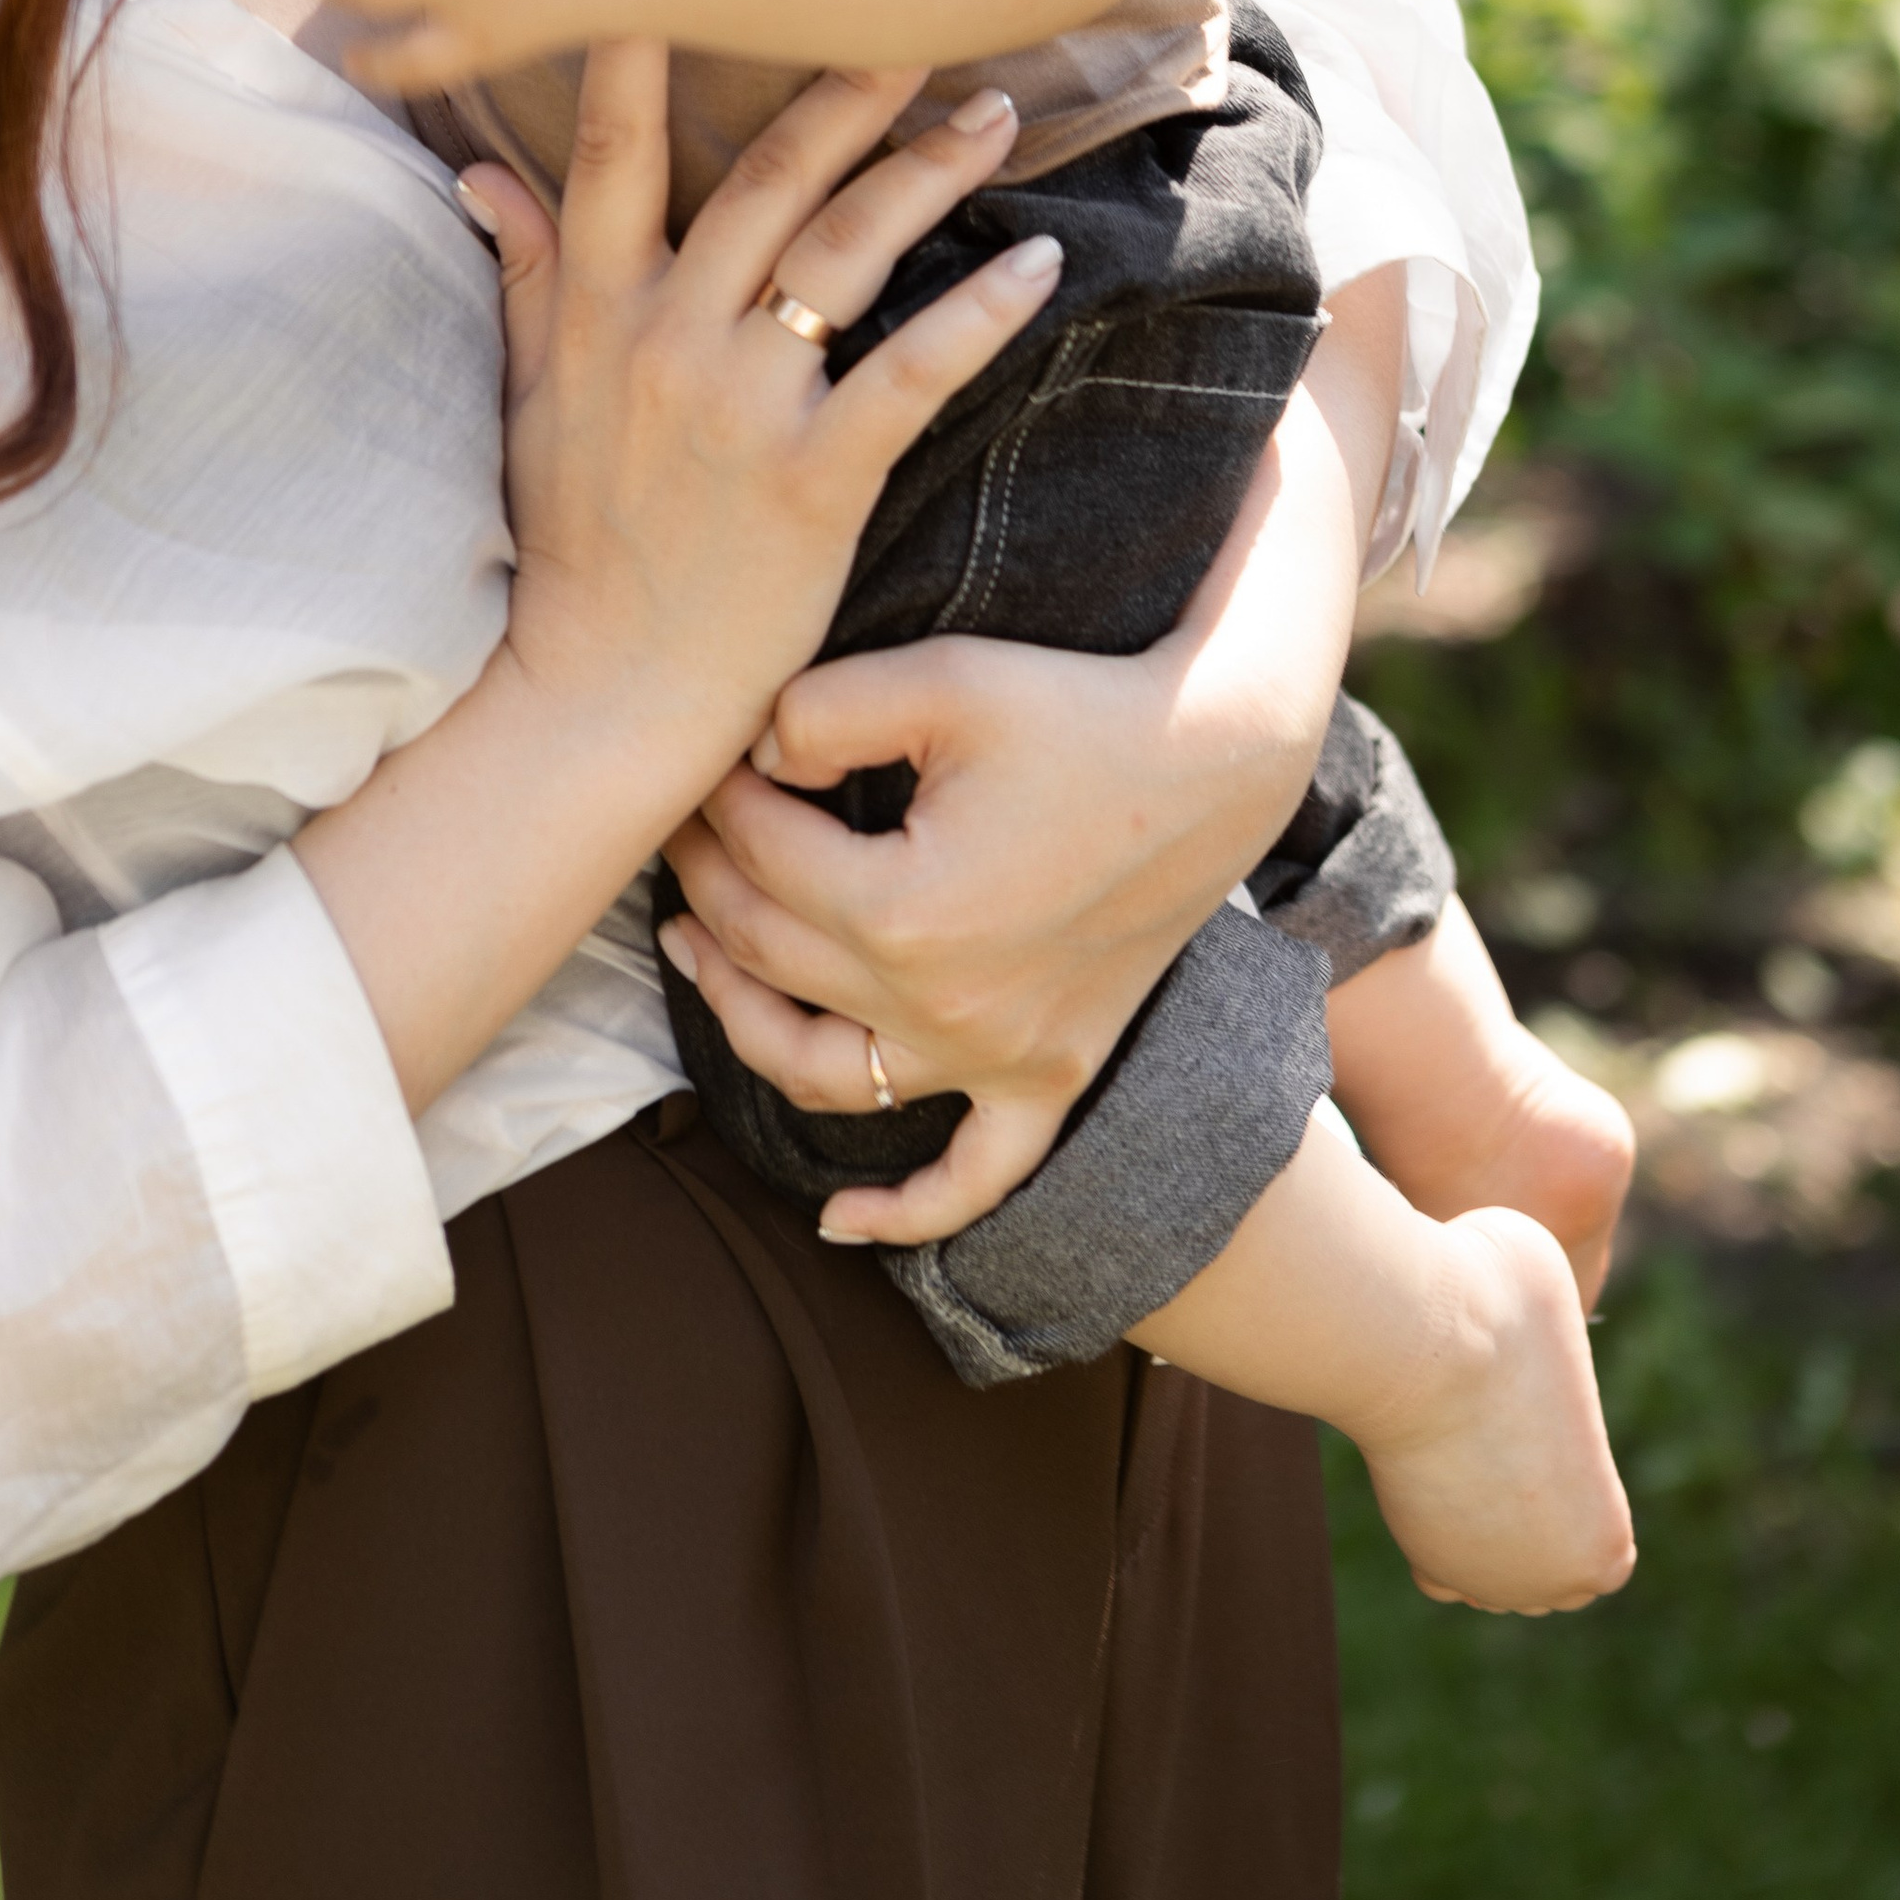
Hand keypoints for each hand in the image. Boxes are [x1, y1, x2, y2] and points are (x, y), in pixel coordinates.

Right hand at [473, 47, 1055, 766]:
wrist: (599, 691)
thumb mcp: (527, 401)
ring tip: (991, 111)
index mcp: (595, 312)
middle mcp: (667, 340)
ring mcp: (742, 406)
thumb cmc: (567, 543)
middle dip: (841, 88)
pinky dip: (981, 314)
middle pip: (763, 179)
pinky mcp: (815, 477)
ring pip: (844, 252)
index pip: (612, 153)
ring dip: (924, 173)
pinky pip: (912, 373)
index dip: (645, 51)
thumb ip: (521, 279)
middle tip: (912, 13)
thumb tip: (475, 174)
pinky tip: (1040, 264)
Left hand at [658, 271, 1406, 1240]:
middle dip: (707, 881)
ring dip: (739, 1018)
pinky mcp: (1049, 1077)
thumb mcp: (944, 677)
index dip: (717, 798)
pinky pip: (972, 1181)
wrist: (1218, 758)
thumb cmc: (1078, 706)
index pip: (759, 855)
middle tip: (682, 826)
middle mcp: (942, 1007)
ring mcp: (998, 1059)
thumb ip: (821, 710)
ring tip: (695, 948)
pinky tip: (837, 1222)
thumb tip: (748, 754)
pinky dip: (902, 1213)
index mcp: (905, 909)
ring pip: (822, 1075)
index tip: (705, 758)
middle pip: (770, 953)